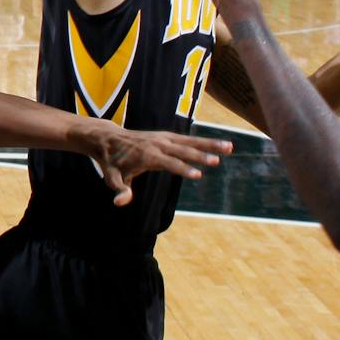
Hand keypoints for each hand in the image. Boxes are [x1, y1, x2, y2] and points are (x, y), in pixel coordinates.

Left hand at [90, 126, 231, 206]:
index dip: (183, 169)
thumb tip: (121, 202)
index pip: (169, 163)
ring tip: (230, 146)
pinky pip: (188, 139)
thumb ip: (119, 190)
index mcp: (148, 155)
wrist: (109, 139)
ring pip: (191, 141)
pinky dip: (204, 141)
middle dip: (201, 155)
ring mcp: (164, 138)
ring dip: (211, 143)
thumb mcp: (112, 178)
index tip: (198, 175)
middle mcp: (159, 144)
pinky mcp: (167, 136)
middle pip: (184, 149)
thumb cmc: (112, 163)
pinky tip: (219, 144)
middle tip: (218, 160)